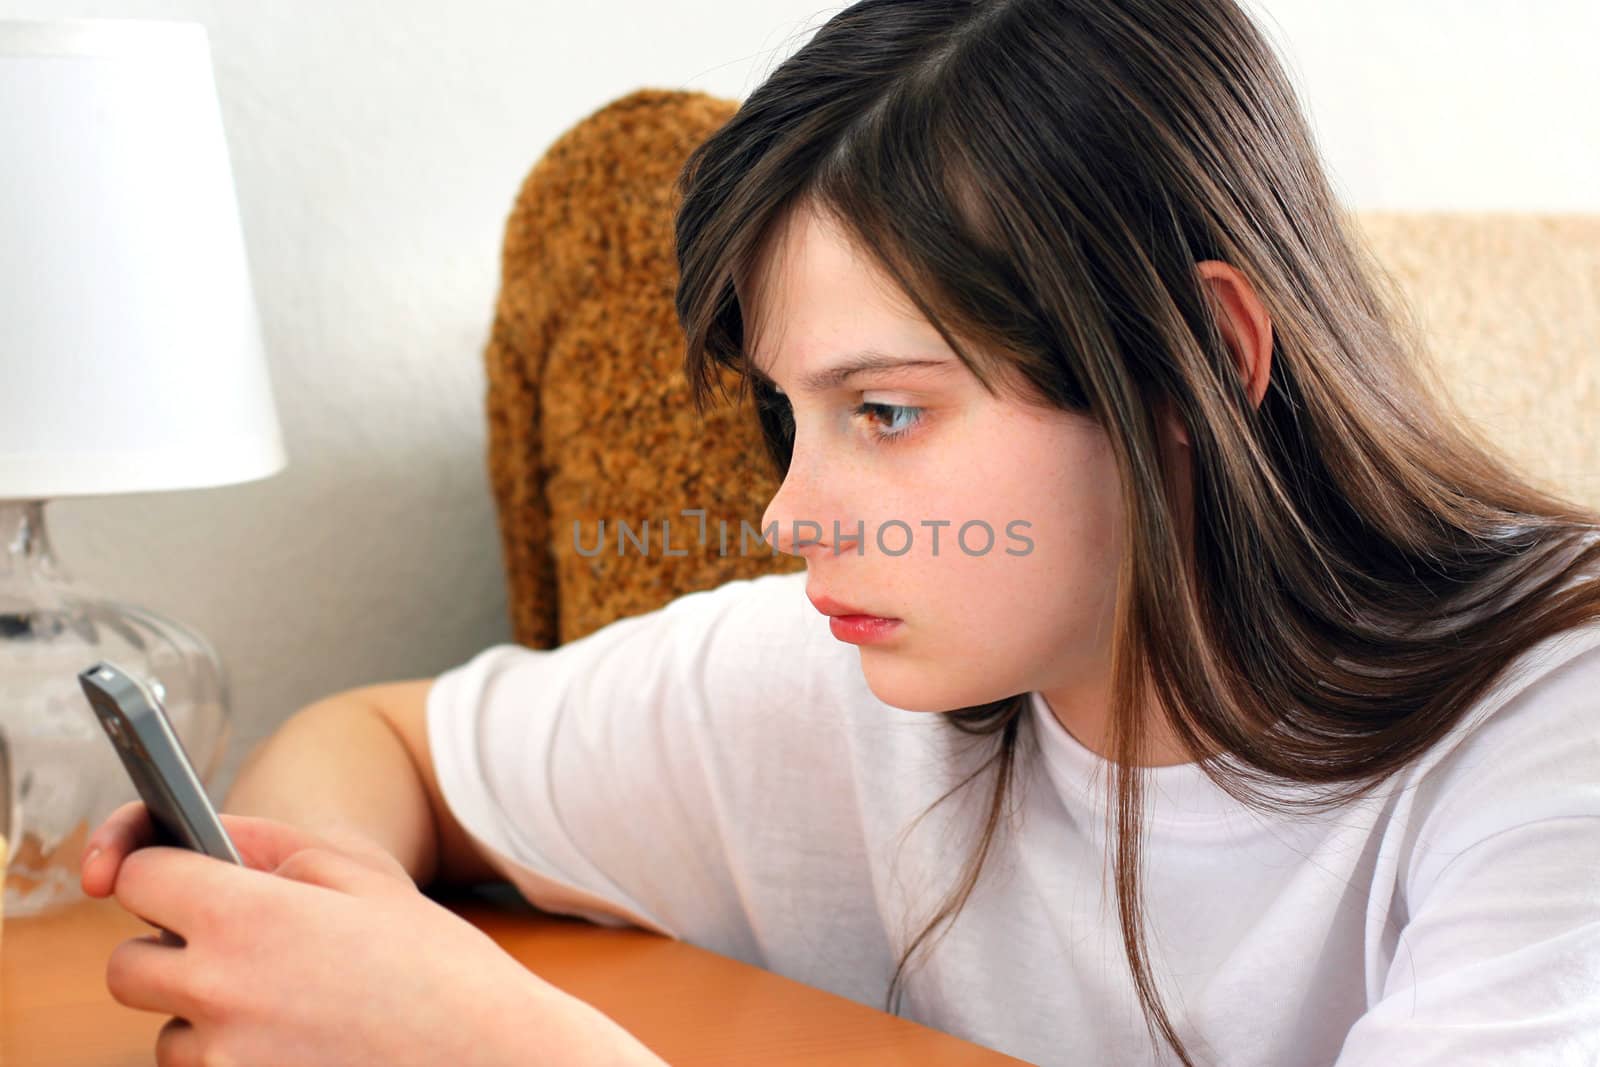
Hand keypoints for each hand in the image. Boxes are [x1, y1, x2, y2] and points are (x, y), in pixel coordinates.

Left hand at [80, 803, 667, 1065]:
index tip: (180, 879)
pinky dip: (236, 1062)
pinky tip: (298, 1043)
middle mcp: (217, 991)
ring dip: (203, 1019)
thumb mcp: (366, 878)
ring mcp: (224, 1060)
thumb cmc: (438, 967)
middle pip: (126, 967)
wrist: (490, 1057)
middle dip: (165, 952)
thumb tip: (211, 845)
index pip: (141, 876)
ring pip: (167, 1035)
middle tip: (229, 947)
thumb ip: (275, 848)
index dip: (160, 870)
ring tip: (287, 1006)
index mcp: (244, 917)